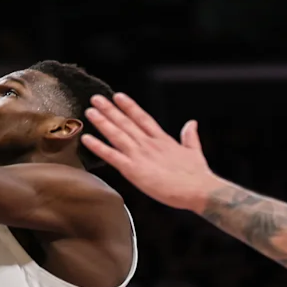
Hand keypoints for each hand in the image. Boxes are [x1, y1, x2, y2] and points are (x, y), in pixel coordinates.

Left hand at [82, 93, 224, 212]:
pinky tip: (87, 139)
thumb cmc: (198, 175)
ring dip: (102, 122)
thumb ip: (190, 136)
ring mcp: (140, 156)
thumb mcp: (194, 151)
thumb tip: (191, 123)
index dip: (129, 106)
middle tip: (96, 99)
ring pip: (117, 135)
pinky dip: (99, 147)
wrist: (199, 189)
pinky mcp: (134, 170)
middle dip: (110, 110)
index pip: (143, 118)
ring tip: (90, 112)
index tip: (118, 96)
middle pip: (126, 123)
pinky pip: (112, 156)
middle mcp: (149, 144)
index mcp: (162, 140)